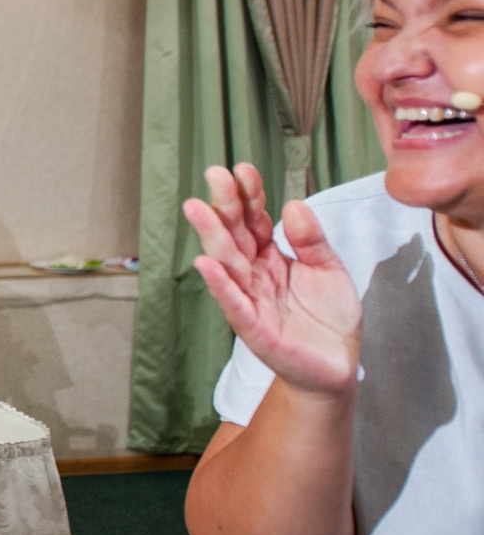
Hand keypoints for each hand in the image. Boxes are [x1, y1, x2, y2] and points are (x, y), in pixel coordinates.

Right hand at [183, 163, 361, 400]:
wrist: (337, 365)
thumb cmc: (329, 317)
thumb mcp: (329, 269)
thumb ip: (311, 240)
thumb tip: (292, 205)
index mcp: (271, 255)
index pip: (255, 219)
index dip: (249, 195)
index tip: (243, 169)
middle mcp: (254, 273)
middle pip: (235, 234)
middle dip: (224, 204)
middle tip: (214, 174)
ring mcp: (250, 298)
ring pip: (227, 262)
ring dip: (210, 235)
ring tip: (197, 208)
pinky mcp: (253, 327)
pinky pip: (233, 302)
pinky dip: (219, 284)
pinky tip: (206, 263)